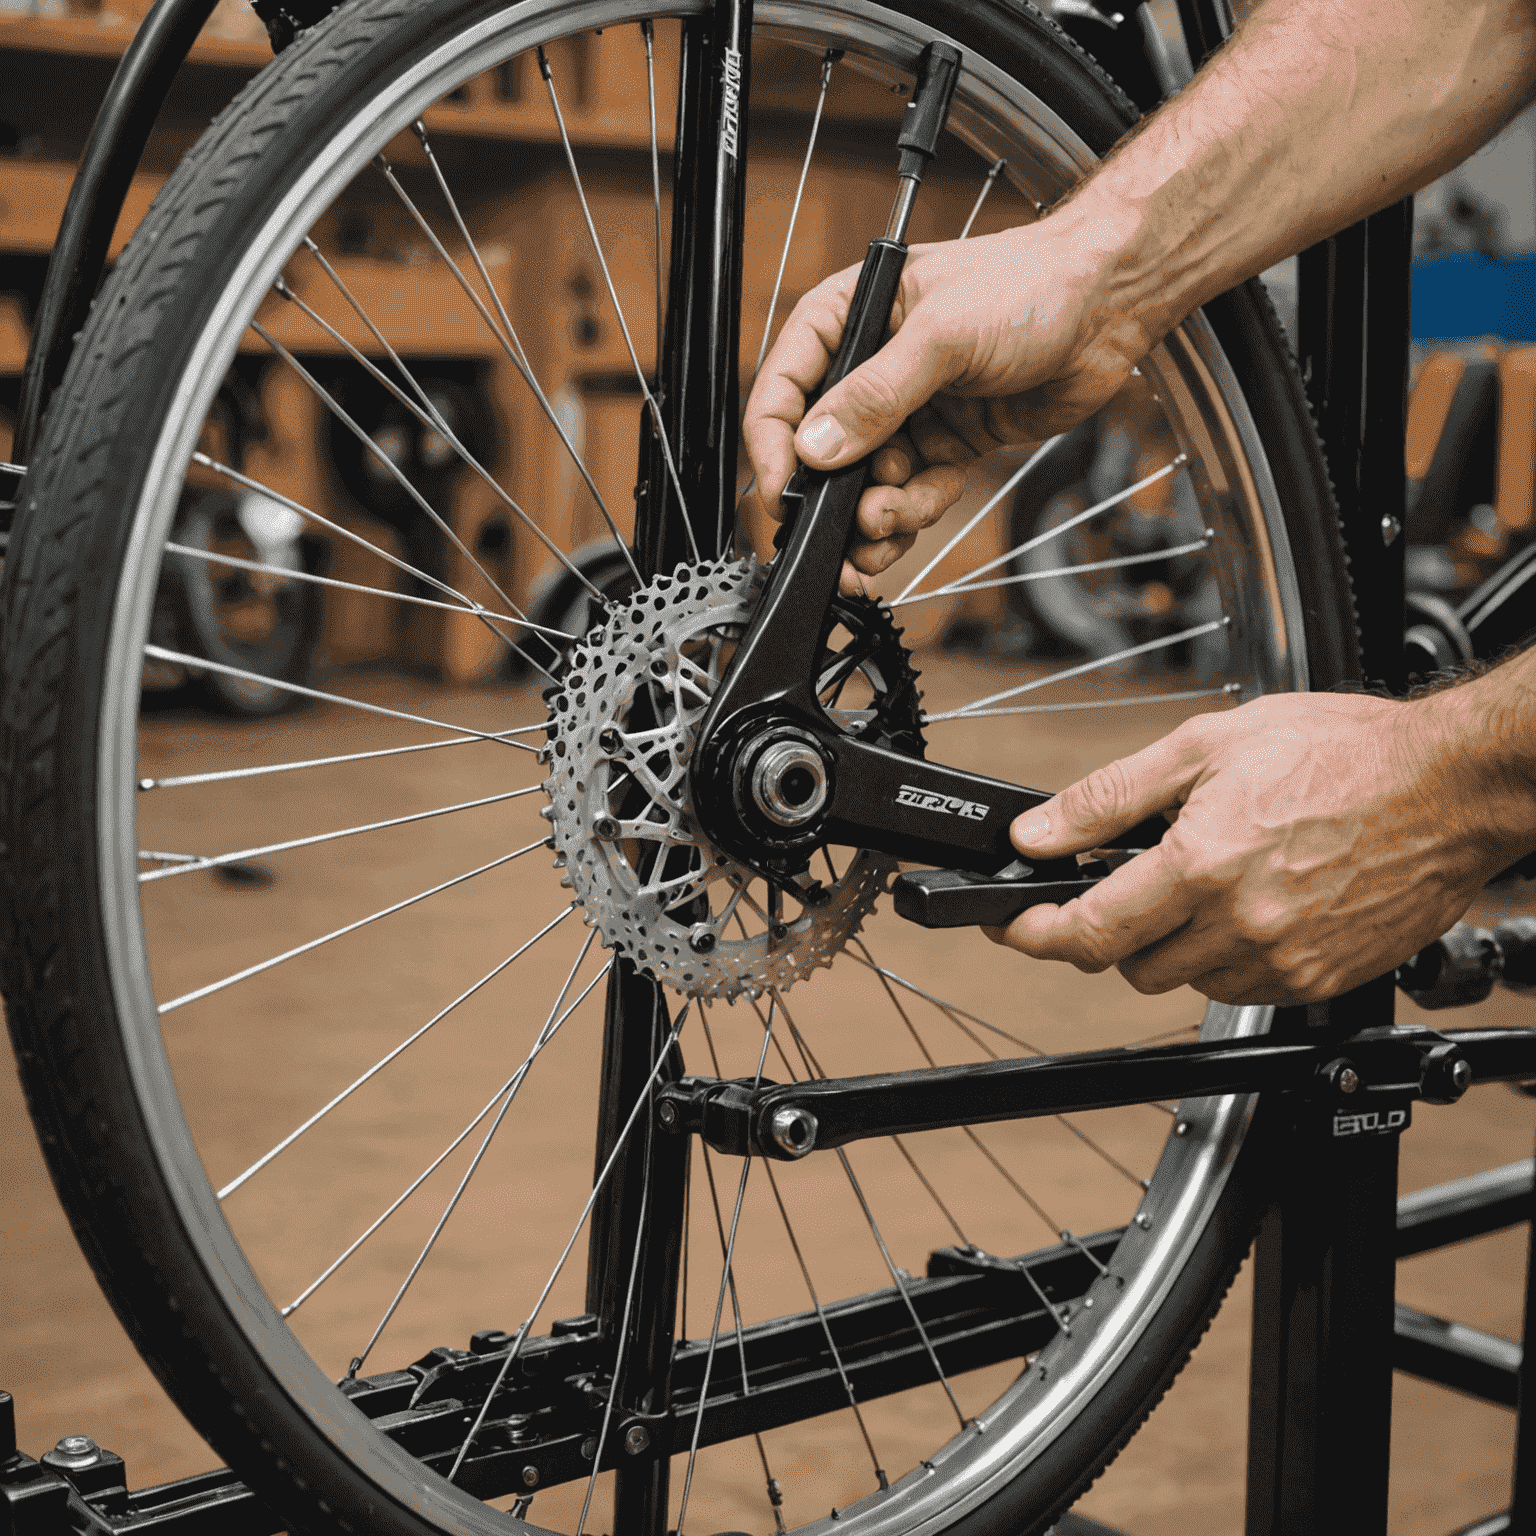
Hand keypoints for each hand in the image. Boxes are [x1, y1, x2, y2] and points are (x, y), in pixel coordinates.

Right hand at [742, 208, 1155, 594]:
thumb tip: (817, 447)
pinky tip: (935, 495)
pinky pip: (908, 493)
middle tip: (850, 532)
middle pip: (821, 454)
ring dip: (877, 515)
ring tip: (895, 519)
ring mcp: (905, 411)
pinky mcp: (942, 443)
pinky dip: (915, 510)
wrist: (1108, 305)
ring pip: (864, 485)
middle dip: (834, 501)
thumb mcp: (942, 336)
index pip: (783, 391)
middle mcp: (868, 369)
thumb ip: (876, 396)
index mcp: (847, 319)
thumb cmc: (1029, 286)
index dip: (775, 448)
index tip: (785, 495)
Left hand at [987, 689, 1530, 1005]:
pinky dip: (1224, 957)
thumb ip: (1107, 798)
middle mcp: (1242, 924)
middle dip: (1109, 930)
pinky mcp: (1318, 981)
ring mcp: (1284, 961)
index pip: (1089, 930)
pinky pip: (1240, 989)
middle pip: (1129, 964)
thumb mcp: (1205, 747)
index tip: (1012, 928)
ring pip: (1183, 982)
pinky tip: (1248, 905)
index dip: (1035, 934)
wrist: (1449, 785)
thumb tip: (1034, 833)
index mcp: (1203, 864)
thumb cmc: (1342, 753)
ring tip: (1203, 881)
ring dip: (1169, 945)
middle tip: (1123, 884)